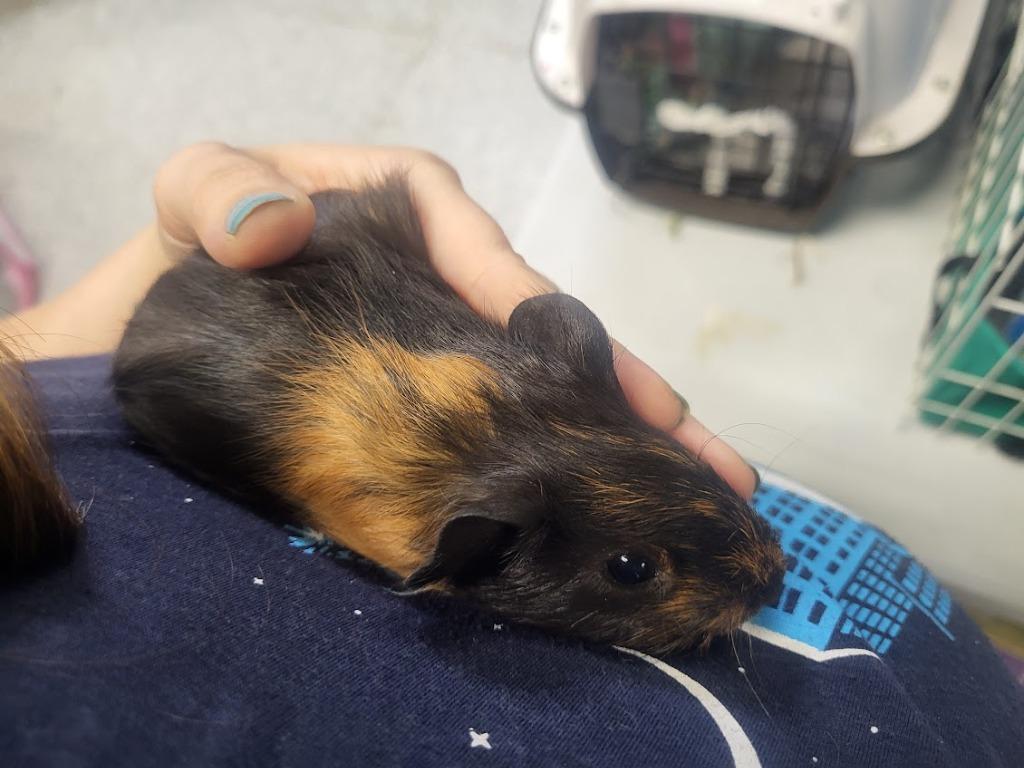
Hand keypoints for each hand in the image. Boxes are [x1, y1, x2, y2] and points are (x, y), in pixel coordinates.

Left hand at [3, 142, 756, 498]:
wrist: (154, 335)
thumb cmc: (186, 245)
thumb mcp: (197, 191)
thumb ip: (222, 191)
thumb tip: (275, 228)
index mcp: (416, 214)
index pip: (492, 259)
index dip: (546, 316)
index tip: (597, 378)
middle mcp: (450, 281)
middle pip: (550, 334)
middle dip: (628, 394)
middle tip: (702, 455)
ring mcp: (450, 348)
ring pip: (546, 389)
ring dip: (619, 440)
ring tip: (696, 487)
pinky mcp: (435, 406)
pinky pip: (504, 431)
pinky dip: (554, 466)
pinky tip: (601, 507)